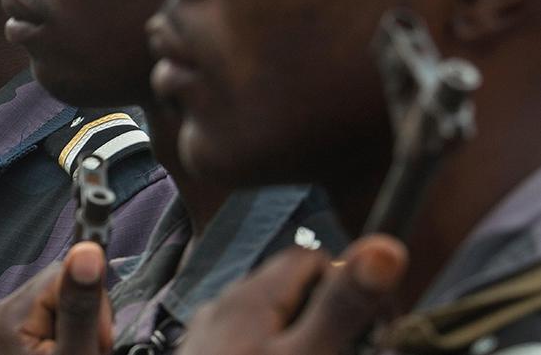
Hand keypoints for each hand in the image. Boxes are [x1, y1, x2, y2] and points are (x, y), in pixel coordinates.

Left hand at [0, 242, 112, 354]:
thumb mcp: (75, 354)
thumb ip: (80, 305)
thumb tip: (87, 249)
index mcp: (7, 314)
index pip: (64, 275)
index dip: (92, 304)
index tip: (99, 339)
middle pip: (54, 292)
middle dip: (78, 318)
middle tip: (87, 352)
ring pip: (44, 310)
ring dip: (65, 330)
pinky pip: (28, 330)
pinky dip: (46, 342)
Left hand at [178, 235, 407, 354]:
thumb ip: (340, 307)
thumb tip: (382, 247)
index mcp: (251, 296)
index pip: (311, 259)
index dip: (348, 285)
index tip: (375, 325)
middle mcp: (224, 307)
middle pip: (292, 290)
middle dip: (328, 317)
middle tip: (354, 351)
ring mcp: (209, 336)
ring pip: (271, 320)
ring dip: (303, 338)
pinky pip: (248, 345)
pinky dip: (274, 352)